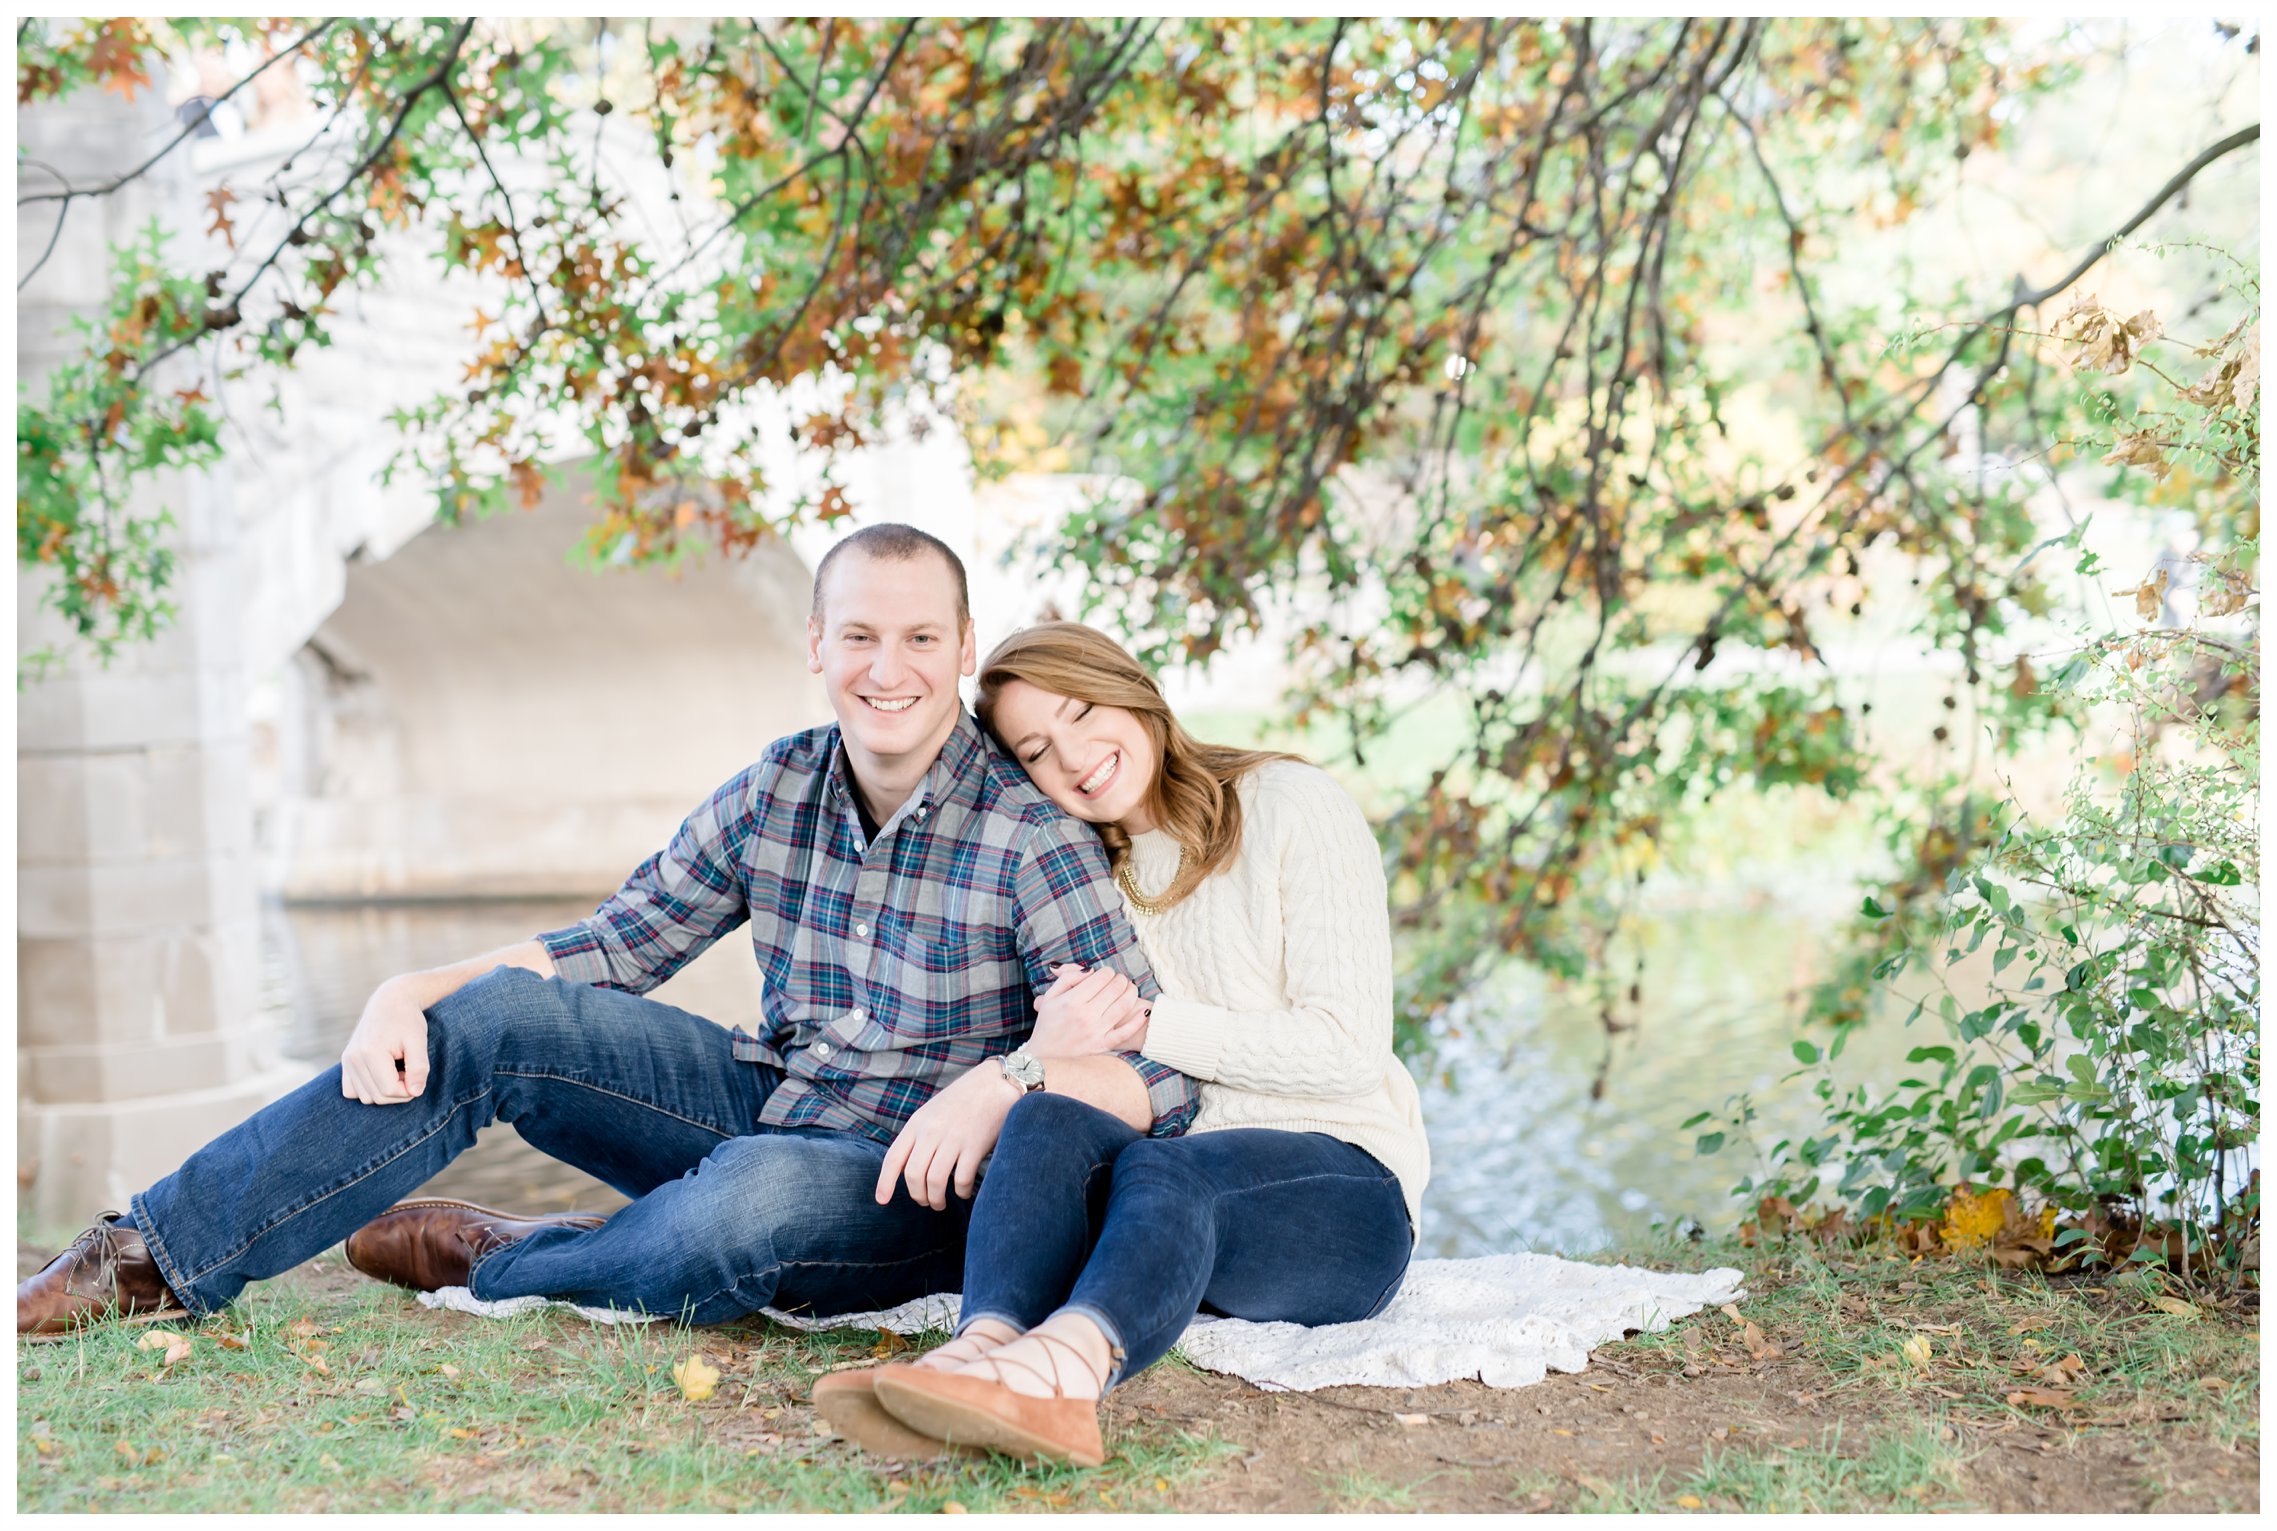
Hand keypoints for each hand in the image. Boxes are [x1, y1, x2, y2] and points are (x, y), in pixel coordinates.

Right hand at [339, 977, 432, 1104]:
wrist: (390, 1002)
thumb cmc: (407, 1020)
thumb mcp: (419, 1041)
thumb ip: (419, 1068)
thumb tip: (415, 1093)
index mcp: (370, 1052)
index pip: (389, 1090)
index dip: (408, 1090)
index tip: (417, 1075)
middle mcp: (353, 1058)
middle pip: (377, 1097)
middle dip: (399, 1092)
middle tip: (410, 1072)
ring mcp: (347, 1061)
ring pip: (365, 1097)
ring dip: (385, 1092)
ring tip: (397, 1071)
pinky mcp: (346, 1062)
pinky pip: (351, 1091)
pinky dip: (368, 1090)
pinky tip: (383, 1075)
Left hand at [874, 1063, 1023, 1208]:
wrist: (996, 1083)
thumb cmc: (964, 1099)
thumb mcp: (932, 1112)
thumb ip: (919, 1136)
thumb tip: (910, 1169)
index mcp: (917, 1123)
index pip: (894, 1158)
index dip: (885, 1183)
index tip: (882, 1200)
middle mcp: (931, 1132)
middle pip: (913, 1175)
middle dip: (917, 1196)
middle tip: (925, 1202)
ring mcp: (953, 1138)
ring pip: (935, 1182)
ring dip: (936, 1200)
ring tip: (940, 1204)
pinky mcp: (975, 1146)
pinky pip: (961, 1179)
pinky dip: (961, 1192)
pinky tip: (964, 1191)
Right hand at [1030, 964, 1152, 1057]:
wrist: (1044, 1059)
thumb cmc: (1047, 1026)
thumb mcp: (1050, 997)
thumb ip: (1067, 978)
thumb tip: (1089, 970)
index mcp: (1071, 1001)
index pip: (1100, 977)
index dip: (1107, 971)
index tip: (1106, 973)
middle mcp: (1085, 1015)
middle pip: (1114, 988)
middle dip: (1120, 979)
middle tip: (1120, 979)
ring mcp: (1095, 1031)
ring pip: (1123, 1006)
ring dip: (1131, 992)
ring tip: (1131, 988)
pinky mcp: (1102, 1046)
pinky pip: (1125, 1032)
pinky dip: (1138, 1021)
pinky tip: (1144, 1012)